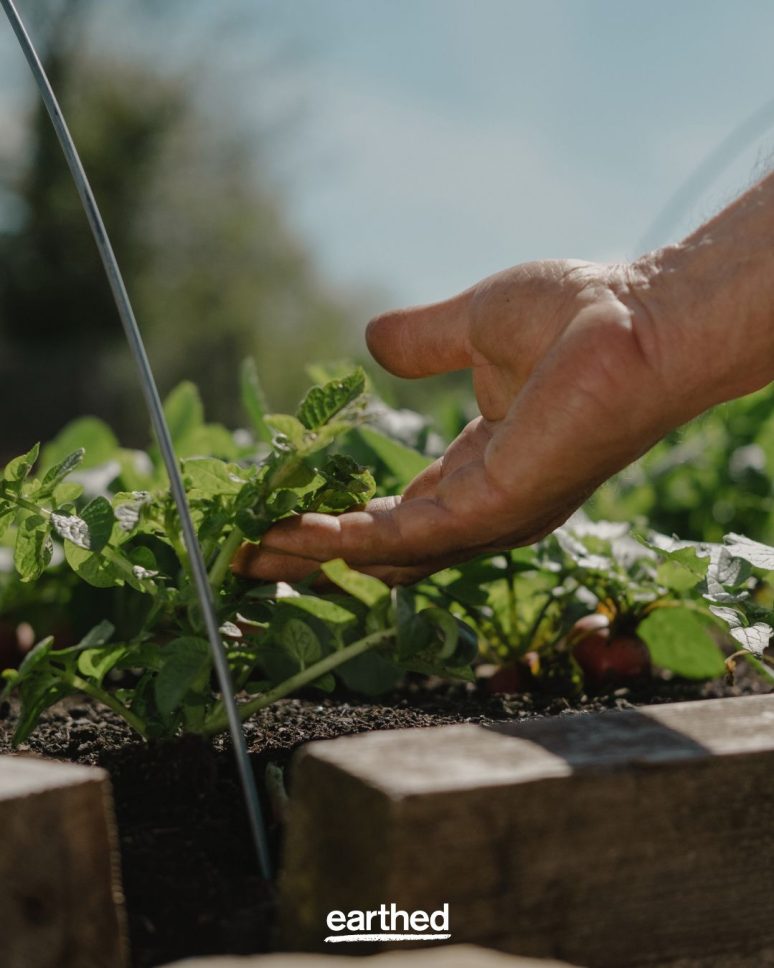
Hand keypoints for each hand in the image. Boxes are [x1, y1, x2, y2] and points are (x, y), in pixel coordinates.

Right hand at [233, 258, 683, 583]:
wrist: (637, 316)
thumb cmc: (577, 315)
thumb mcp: (475, 327)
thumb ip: (421, 343)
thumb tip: (371, 342)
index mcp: (481, 467)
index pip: (397, 510)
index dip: (338, 518)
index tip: (278, 514)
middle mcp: (484, 506)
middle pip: (383, 549)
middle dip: (314, 554)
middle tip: (245, 554)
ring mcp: (490, 515)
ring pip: (387, 554)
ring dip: (318, 553)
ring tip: (253, 547)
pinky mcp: (493, 508)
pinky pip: (406, 537)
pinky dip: (348, 540)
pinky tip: (298, 531)